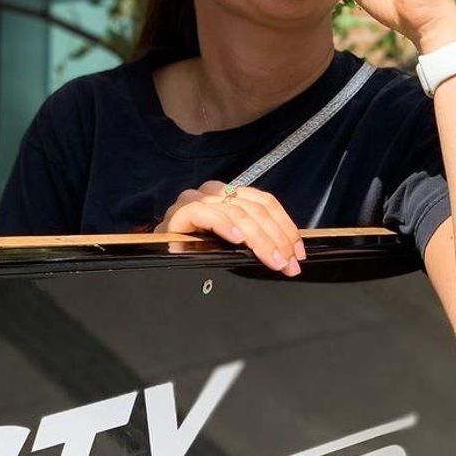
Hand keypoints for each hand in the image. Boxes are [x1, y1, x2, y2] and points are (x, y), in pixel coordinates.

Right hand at [155, 181, 305, 276]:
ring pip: (236, 211)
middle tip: (289, 263)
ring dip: (260, 238)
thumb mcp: (230, 242)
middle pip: (255, 207)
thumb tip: (287, 252)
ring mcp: (195, 201)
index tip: (298, 251)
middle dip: (278, 238)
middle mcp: (212, 192)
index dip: (286, 226)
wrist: (156, 256)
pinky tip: (238, 238)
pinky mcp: (179, 214)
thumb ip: (254, 238)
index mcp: (228, 195)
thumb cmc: (195, 252)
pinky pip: (205, 213)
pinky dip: (224, 225)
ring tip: (272, 259)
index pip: (265, 202)